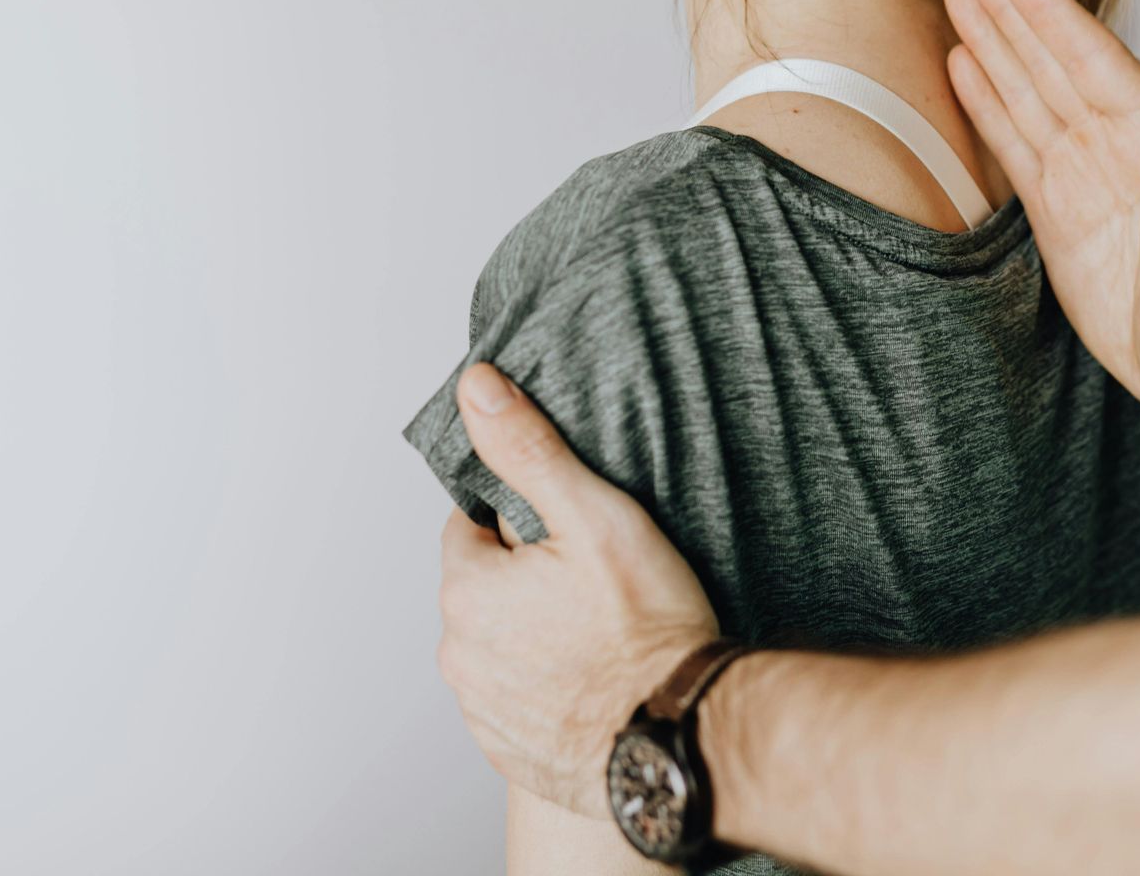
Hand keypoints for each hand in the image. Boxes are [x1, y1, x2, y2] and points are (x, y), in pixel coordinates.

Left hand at [436, 363, 718, 817]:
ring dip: (535, 635)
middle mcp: (459, 654)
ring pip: (501, 645)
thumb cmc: (647, 629)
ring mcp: (483, 710)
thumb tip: (477, 387)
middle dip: (527, 579)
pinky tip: (597, 679)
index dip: (523, 523)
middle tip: (597, 582)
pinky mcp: (510, 751)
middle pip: (485, 588)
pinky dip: (548, 687)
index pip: (471, 527)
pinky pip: (518, 700)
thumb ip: (530, 450)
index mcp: (468, 589)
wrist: (680, 740)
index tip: (571, 534)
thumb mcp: (595, 516)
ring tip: (604, 632)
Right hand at [944, 0, 1139, 416]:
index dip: (1052, 12)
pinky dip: (986, 101)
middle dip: (1012, 9)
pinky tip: (961, 63)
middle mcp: (1114, 144)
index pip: (1094, 61)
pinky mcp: (1056, 209)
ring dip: (992, 40)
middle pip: (1051, 62)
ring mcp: (1083, 173)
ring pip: (1027, 91)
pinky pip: (1014, 142)